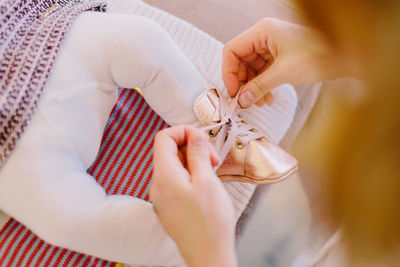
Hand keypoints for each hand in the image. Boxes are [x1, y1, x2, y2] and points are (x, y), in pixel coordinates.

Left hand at [150, 126, 237, 266]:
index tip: (203, 141)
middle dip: (191, 148)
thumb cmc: (210, 221)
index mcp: (164, 175)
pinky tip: (204, 187)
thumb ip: (198, 153)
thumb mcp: (207, 180)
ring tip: (211, 174)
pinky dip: (189, 176)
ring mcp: (161, 197)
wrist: (208, 255)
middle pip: (168, 151)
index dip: (184, 132)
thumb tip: (195, 136)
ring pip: (173, 166)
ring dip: (192, 162)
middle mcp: (157, 185)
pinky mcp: (167, 206)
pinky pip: (175, 181)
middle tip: (212, 160)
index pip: (164, 137)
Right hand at [223, 18, 337, 107]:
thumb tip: (241, 100)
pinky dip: (262, 86)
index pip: (232, 51)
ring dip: (252, 87)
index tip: (233, 92)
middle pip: (240, 61)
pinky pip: (262, 72)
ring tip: (259, 102)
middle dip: (242, 83)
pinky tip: (267, 98)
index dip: (228, 73)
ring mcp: (271, 47)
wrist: (344, 57)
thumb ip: (259, 86)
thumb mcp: (284, 72)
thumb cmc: (318, 55)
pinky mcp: (278, 57)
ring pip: (251, 69)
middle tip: (244, 101)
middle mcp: (264, 37)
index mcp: (262, 31)